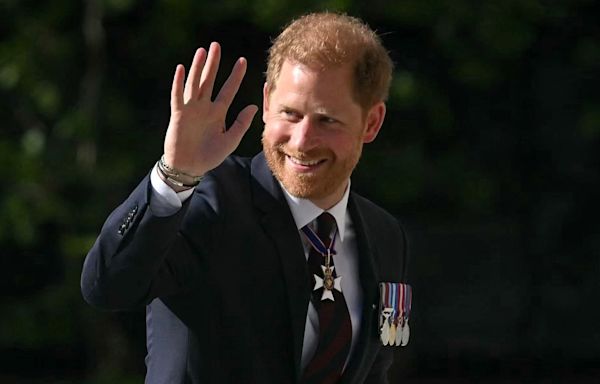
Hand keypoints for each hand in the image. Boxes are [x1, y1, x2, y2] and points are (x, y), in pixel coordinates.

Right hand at [163, 42, 257, 175]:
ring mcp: (191, 110)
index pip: (228, 90)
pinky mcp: (178, 115)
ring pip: (195, 84)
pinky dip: (179, 83)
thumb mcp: (230, 140)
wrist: (190, 168)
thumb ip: (241, 124)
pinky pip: (178, 96)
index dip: (235, 76)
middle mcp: (204, 108)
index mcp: (218, 113)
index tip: (243, 61)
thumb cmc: (209, 156)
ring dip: (198, 68)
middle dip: (213, 64)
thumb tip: (254, 106)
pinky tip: (181, 69)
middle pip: (209, 81)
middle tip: (217, 45)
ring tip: (202, 51)